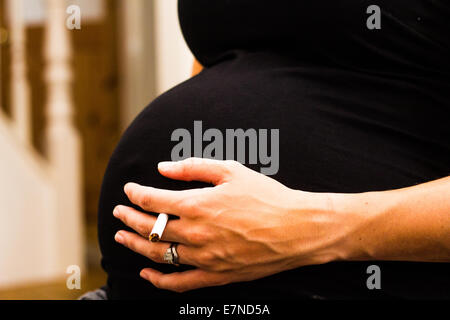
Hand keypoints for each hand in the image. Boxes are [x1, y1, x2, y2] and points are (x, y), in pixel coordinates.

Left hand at [113, 158, 353, 291]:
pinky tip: (147, 272)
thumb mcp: (231, 171)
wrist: (296, 229)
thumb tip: (164, 167)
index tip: (129, 189)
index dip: (136, 193)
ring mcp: (204, 257)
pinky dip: (159, 279)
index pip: (153, 200)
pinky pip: (180, 282)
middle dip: (129, 218)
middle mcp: (195, 233)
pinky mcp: (216, 275)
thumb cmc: (266, 196)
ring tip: (121, 237)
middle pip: (150, 227)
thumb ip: (193, 168)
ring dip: (135, 245)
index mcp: (198, 204)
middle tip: (118, 212)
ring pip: (158, 254)